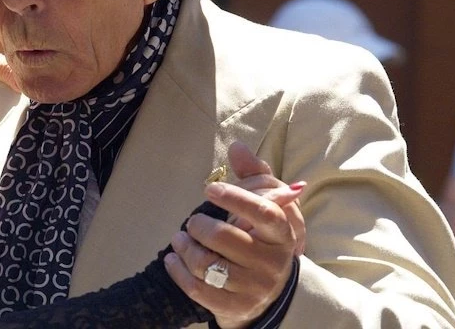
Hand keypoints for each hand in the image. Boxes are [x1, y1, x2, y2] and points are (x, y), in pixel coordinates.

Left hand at [164, 143, 303, 328]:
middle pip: (224, 238)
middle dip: (198, 225)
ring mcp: (253, 289)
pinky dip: (178, 270)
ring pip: (206, 264)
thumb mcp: (264, 209)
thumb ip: (254, 175)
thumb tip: (238, 146)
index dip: (235, 197)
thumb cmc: (260, 240)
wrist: (269, 294)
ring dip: (184, 247)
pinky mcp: (234, 308)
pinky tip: (173, 258)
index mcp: (281, 234)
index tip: (210, 189)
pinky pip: (196, 288)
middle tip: (192, 221)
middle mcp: (271, 263)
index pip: (262, 213)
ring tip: (179, 238)